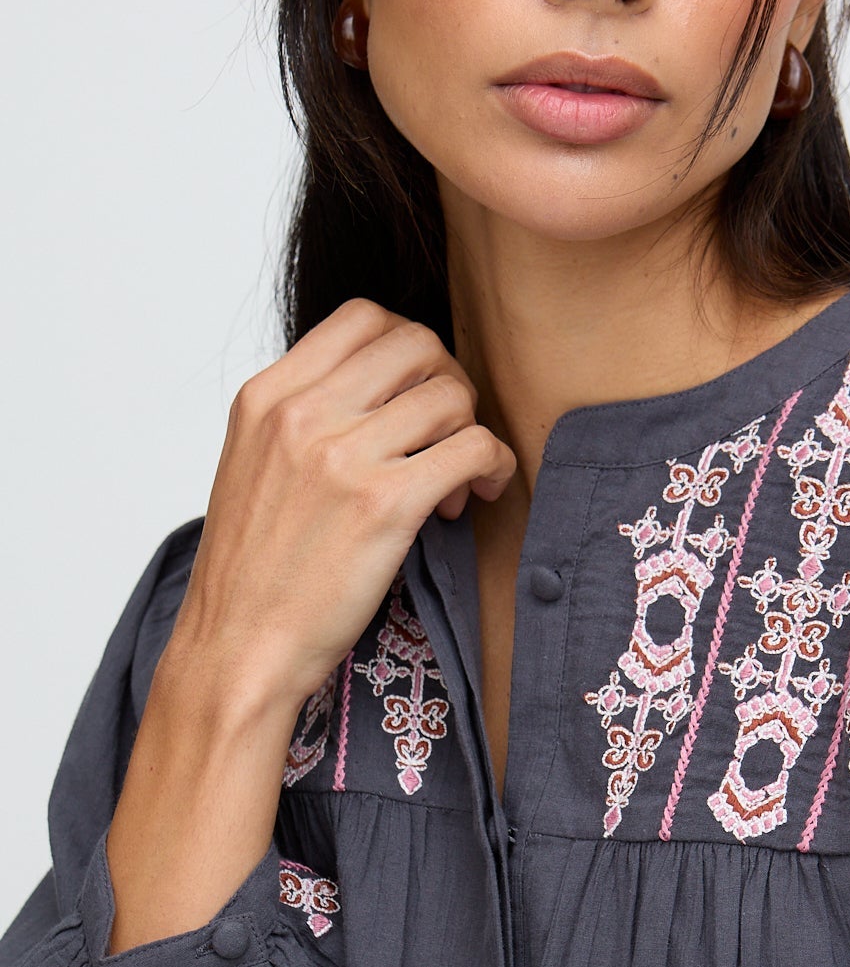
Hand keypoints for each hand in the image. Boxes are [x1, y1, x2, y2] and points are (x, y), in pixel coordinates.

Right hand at [168, 298, 516, 714]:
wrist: (238, 648)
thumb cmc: (255, 571)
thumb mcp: (255, 464)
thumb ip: (306, 416)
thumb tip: (385, 391)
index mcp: (268, 395)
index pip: (365, 317)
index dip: (411, 350)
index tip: (416, 396)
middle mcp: (303, 413)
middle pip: (418, 344)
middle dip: (450, 384)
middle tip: (448, 436)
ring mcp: (342, 455)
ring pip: (452, 395)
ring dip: (471, 434)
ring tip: (455, 484)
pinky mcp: (384, 504)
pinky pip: (474, 448)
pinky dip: (493, 467)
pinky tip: (477, 496)